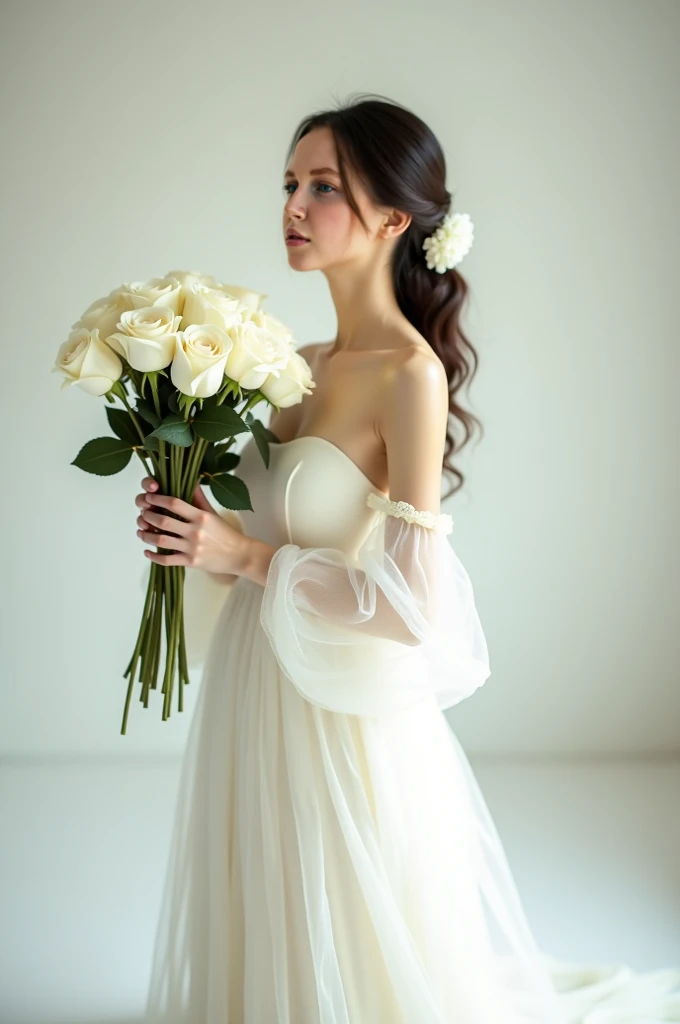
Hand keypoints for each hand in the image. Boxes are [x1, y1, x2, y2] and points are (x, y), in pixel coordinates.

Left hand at [134, 476, 251, 575]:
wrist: (239, 555)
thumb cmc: (226, 533)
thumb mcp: (212, 512)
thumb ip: (198, 498)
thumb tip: (190, 480)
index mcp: (200, 516)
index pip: (174, 503)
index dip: (158, 499)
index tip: (149, 497)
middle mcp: (195, 531)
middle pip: (164, 521)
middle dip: (149, 516)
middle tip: (143, 513)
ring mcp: (192, 548)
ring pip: (161, 541)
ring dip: (146, 536)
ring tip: (140, 531)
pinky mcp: (190, 562)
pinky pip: (167, 560)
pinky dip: (153, 556)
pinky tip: (147, 552)